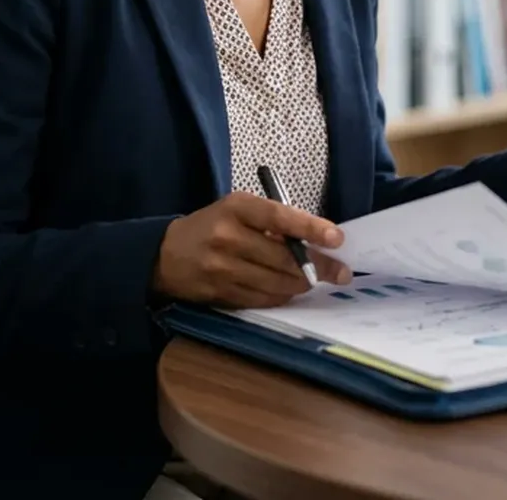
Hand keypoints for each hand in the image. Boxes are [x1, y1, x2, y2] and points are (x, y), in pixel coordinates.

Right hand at [152, 192, 350, 307]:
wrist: (165, 254)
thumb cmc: (213, 226)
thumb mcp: (238, 210)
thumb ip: (273, 222)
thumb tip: (317, 241)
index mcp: (236, 208)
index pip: (280, 217)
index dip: (311, 228)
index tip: (337, 238)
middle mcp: (228, 237)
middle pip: (283, 258)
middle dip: (318, 266)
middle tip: (341, 272)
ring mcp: (222, 268)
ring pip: (276, 282)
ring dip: (301, 284)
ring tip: (315, 280)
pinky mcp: (219, 292)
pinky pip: (261, 298)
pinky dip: (281, 295)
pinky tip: (290, 290)